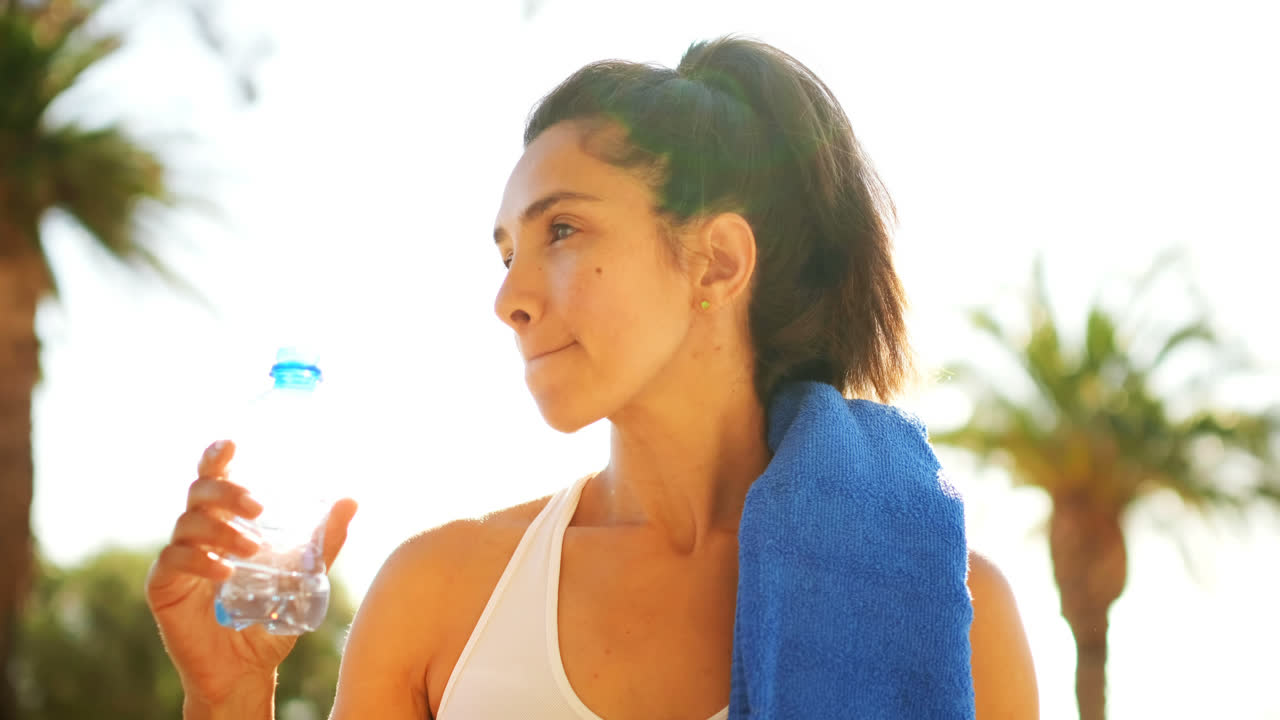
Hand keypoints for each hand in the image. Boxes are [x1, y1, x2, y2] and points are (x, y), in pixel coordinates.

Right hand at [145, 440, 357, 706]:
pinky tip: (223, 571)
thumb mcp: (304, 577)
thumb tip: (351, 500)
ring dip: (221, 530)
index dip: (216, 458)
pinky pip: (173, 563)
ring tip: (251, 549)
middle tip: (258, 508)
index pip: (213, 481)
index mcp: (224, 525)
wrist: (247, 669)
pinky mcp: (163, 589)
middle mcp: (196, 536)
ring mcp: (177, 561)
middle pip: (198, 494)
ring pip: (186, 524)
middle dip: (227, 493)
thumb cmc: (269, 618)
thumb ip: (323, 542)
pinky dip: (199, 561)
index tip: (231, 445)